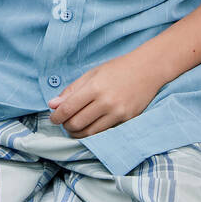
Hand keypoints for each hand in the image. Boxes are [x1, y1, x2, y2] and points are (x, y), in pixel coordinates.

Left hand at [47, 52, 163, 138]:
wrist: (148, 69)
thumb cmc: (118, 68)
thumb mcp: (92, 74)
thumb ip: (72, 90)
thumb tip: (52, 105)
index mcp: (95, 87)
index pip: (68, 108)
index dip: (57, 116)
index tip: (53, 118)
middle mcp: (106, 102)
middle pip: (77, 123)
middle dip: (66, 126)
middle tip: (64, 123)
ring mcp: (118, 113)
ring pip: (90, 133)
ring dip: (78, 133)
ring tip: (74, 127)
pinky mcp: (127, 120)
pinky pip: (104, 132)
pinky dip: (93, 133)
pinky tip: (90, 127)